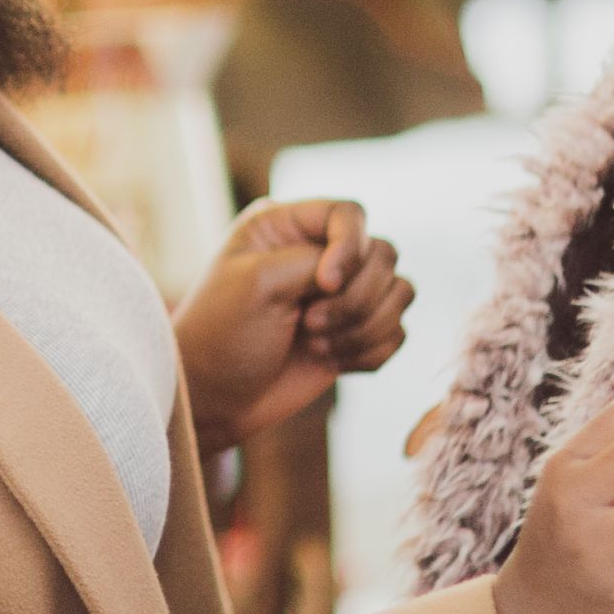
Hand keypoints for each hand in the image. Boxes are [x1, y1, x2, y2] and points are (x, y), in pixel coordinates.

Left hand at [170, 199, 416, 455]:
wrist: (214, 398)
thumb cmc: (222, 334)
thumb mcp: (259, 283)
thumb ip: (314, 261)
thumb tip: (357, 271)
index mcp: (285, 226)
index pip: (350, 215)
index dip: (351, 248)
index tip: (324, 285)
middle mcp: (317, 253)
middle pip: (383, 254)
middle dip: (355, 298)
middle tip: (309, 325)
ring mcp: (339, 294)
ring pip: (398, 293)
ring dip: (363, 326)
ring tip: (317, 345)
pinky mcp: (353, 332)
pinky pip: (396, 332)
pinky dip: (370, 351)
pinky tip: (330, 363)